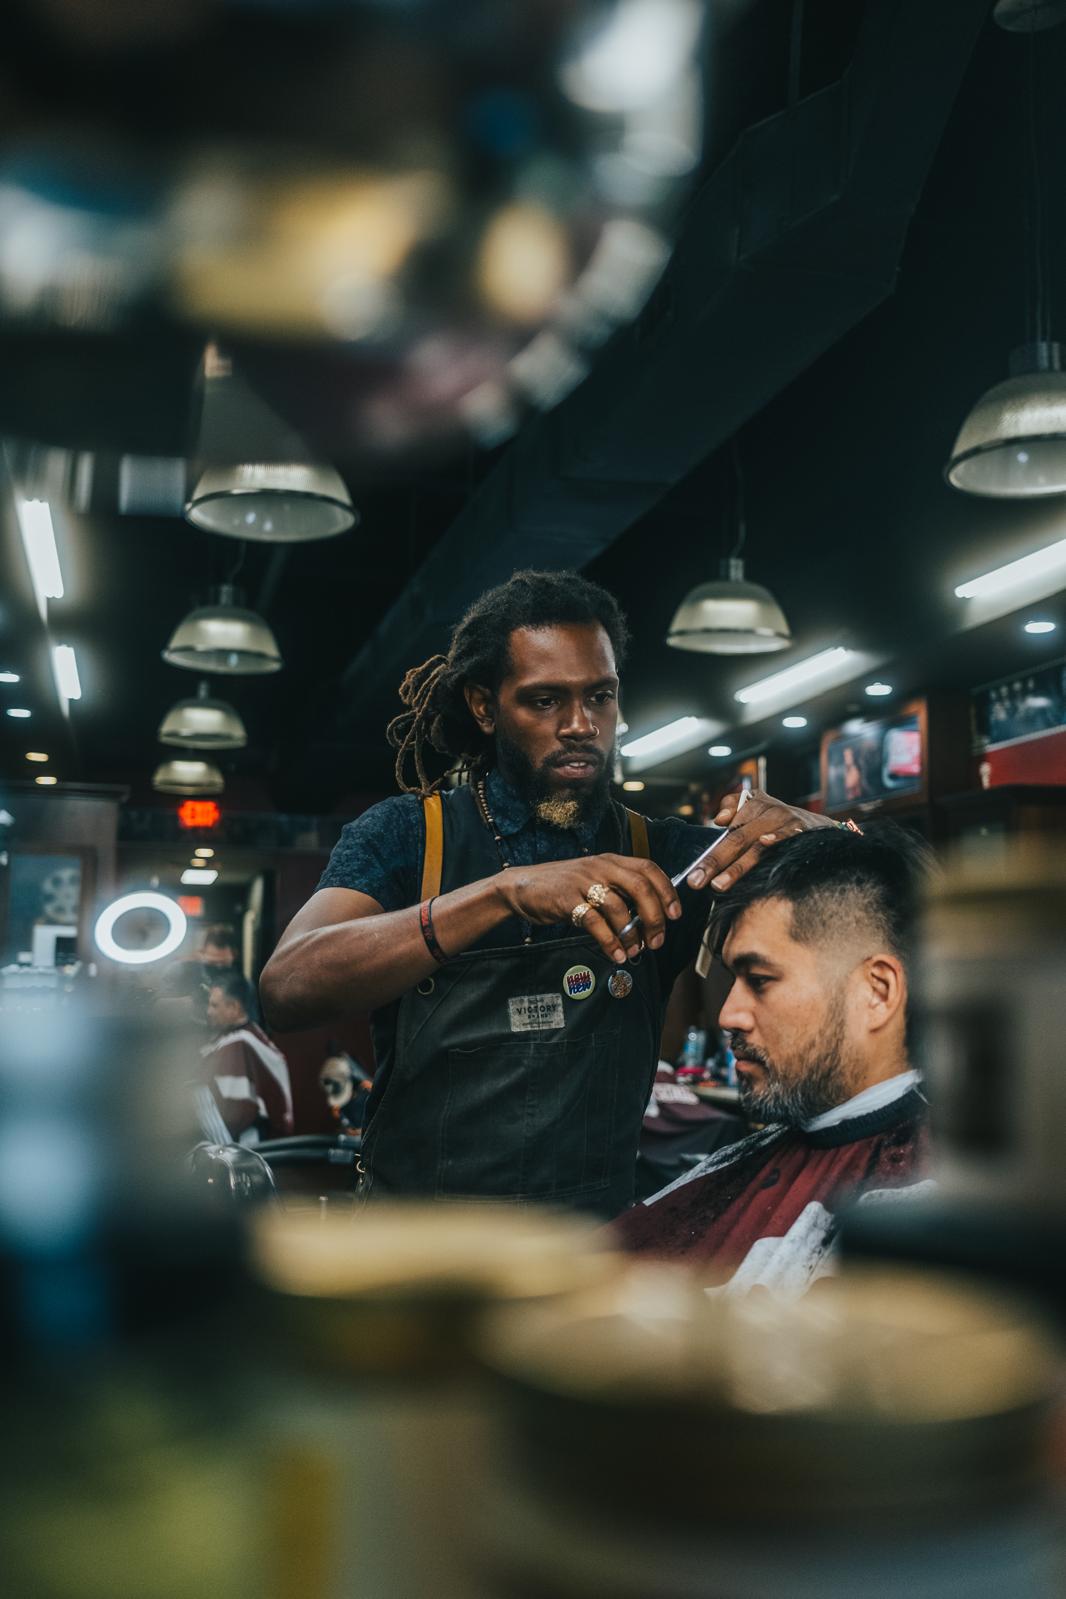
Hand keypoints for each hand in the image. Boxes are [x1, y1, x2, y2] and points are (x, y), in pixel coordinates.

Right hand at [496, 853, 681, 962]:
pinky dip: (610, 942)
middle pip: (640, 887)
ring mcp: (582, 882)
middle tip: (657, 940)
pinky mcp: (566, 900)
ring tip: (634, 952)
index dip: (667, 891)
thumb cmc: (563, 887)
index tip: (675, 914)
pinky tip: (616, 955)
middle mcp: (600, 867)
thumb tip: (651, 917)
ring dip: (631, 934)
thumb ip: (619, 891)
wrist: (521, 886)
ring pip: (618, 907)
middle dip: (655, 916)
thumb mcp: (594, 880)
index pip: (649, 869)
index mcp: (611, 861)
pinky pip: (595, 922)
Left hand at [685, 788, 833, 892]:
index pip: (726, 834)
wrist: (822, 825)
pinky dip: (777, 838)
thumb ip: (734, 808)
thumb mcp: (757, 810)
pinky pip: (789, 834)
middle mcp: (768, 810)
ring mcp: (785, 820)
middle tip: (697, 882)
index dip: (709, 856)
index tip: (693, 876)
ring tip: (719, 885)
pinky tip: (766, 844)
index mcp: (752, 806)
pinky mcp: (803, 828)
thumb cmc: (780, 822)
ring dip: (738, 866)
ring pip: (757, 844)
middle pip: (736, 839)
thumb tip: (719, 819)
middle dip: (715, 863)